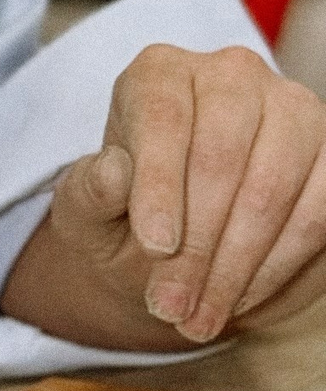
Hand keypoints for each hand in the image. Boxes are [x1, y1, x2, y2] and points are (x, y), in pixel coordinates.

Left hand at [0, 42, 325, 352]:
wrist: (174, 233)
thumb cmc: (123, 213)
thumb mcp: (87, 208)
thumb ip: (90, 192)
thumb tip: (113, 172)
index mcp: (160, 73)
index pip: (163, 120)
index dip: (160, 187)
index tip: (153, 248)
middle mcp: (231, 76)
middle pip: (221, 159)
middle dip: (197, 247)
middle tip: (172, 308)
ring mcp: (292, 110)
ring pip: (274, 191)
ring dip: (239, 267)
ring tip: (201, 317)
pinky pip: (320, 212)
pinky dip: (281, 266)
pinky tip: (244, 299)